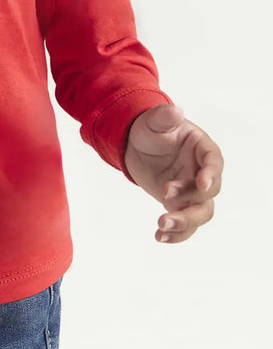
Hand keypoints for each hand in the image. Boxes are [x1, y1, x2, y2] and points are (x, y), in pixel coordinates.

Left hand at [124, 104, 222, 243]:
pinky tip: (160, 237)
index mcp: (202, 148)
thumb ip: (164, 116)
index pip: (214, 162)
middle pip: (209, 193)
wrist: (135, 145)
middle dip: (191, 198)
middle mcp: (201, 172)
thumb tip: (176, 111)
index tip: (201, 183)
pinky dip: (175, 234)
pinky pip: (184, 224)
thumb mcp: (153, 120)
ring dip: (184, 222)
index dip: (211, 174)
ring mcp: (191, 191)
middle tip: (165, 195)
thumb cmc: (150, 129)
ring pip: (199, 213)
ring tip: (161, 225)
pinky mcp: (179, 204)